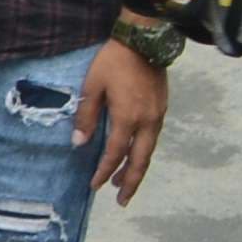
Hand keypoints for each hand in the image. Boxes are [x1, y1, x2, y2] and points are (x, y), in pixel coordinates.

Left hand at [76, 36, 168, 203]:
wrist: (144, 41)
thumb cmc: (113, 62)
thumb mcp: (92, 86)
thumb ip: (86, 115)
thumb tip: (78, 143)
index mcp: (128, 118)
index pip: (115, 153)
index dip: (104, 171)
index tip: (94, 186)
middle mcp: (147, 122)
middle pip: (140, 160)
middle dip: (130, 182)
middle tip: (121, 200)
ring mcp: (158, 116)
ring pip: (149, 151)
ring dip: (138, 169)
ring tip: (126, 183)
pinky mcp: (162, 109)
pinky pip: (153, 139)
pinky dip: (144, 153)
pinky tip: (136, 156)